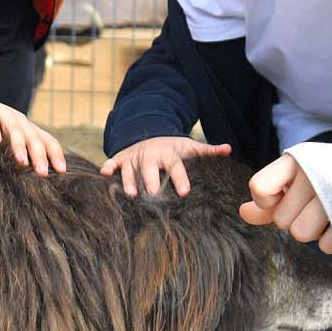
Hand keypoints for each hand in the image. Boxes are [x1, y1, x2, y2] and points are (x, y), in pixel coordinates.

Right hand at [0, 76, 66, 175]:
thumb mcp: (15, 139)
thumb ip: (26, 154)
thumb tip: (40, 178)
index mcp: (30, 130)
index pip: (48, 141)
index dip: (56, 155)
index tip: (62, 171)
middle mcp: (21, 122)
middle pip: (34, 138)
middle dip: (39, 155)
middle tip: (42, 173)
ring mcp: (5, 115)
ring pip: (15, 130)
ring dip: (19, 146)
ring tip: (22, 162)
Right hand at [100, 135, 230, 196]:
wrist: (150, 135)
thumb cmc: (172, 148)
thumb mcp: (189, 147)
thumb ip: (208, 151)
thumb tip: (228, 149)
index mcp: (169, 154)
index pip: (176, 167)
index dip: (180, 178)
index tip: (185, 192)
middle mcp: (150, 154)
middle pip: (150, 168)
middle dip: (151, 181)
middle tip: (153, 195)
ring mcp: (134, 156)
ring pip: (130, 168)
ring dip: (129, 180)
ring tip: (130, 193)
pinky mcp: (121, 158)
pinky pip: (112, 161)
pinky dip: (107, 166)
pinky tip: (103, 173)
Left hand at [239, 153, 331, 252]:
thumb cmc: (329, 175)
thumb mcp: (298, 176)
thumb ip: (269, 195)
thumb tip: (243, 213)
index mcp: (296, 161)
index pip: (259, 188)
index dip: (266, 201)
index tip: (281, 196)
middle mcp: (314, 176)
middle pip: (281, 220)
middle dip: (295, 216)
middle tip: (315, 202)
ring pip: (300, 235)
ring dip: (314, 229)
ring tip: (329, 211)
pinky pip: (325, 246)